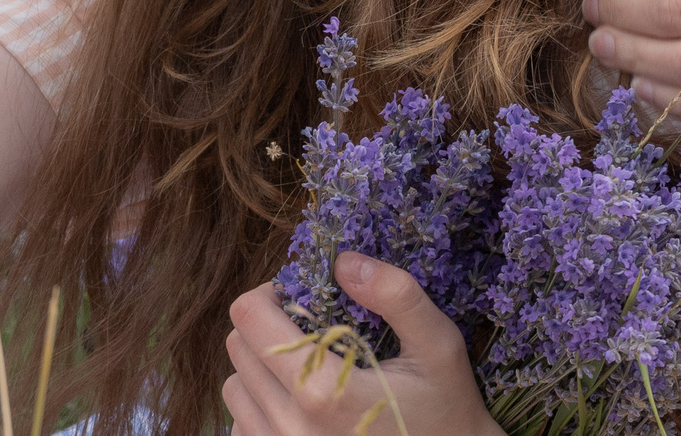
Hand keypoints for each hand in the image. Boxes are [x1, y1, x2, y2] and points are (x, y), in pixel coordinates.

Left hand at [223, 257, 497, 435]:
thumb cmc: (446, 407)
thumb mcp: (439, 344)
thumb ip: (395, 295)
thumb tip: (342, 261)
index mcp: (320, 390)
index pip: (249, 316)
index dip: (272, 293)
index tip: (304, 296)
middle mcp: (290, 426)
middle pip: (238, 347)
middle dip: (268, 326)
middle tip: (310, 329)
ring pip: (234, 388)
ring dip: (261, 368)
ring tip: (306, 368)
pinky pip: (241, 426)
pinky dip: (261, 408)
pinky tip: (301, 407)